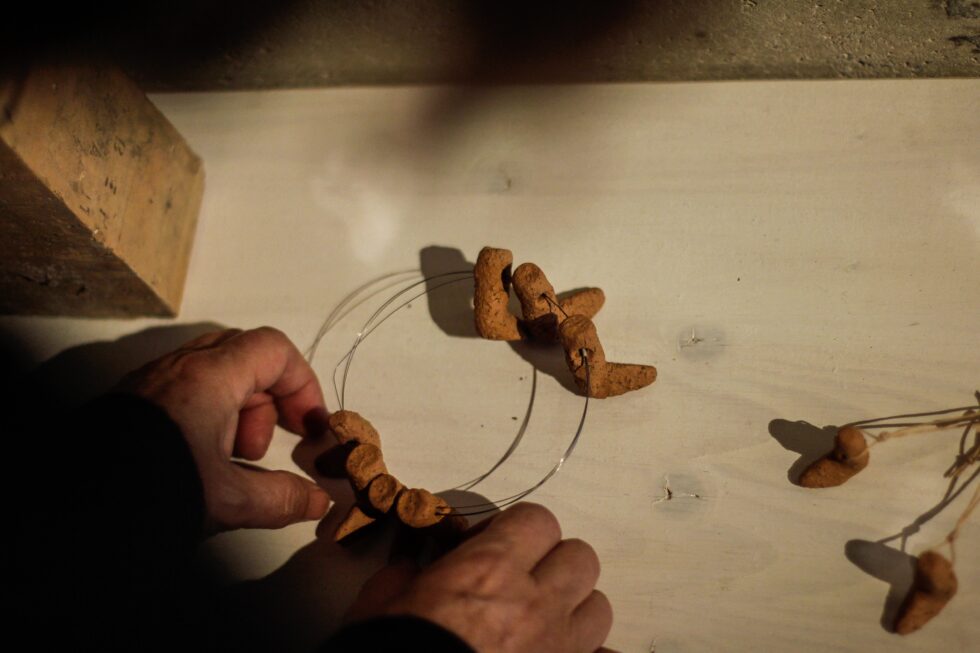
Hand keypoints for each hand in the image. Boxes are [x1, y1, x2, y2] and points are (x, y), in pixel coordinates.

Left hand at [124, 327, 331, 532]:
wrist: (76, 506)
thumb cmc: (159, 486)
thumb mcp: (229, 499)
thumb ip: (282, 498)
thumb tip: (318, 501)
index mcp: (211, 376)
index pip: (274, 350)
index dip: (302, 384)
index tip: (309, 426)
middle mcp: (181, 367)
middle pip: (245, 357)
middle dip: (267, 401)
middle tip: (259, 449)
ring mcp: (151, 381)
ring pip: (214, 373)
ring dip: (235, 411)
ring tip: (227, 461)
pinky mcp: (131, 401)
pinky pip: (184, 389)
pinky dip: (206, 415)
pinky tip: (198, 460)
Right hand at [347, 503, 612, 652]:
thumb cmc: (394, 648)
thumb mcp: (378, 606)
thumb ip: (401, 577)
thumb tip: (409, 569)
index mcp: (491, 568)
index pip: (539, 520)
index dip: (518, 531)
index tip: (491, 550)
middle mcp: (537, 601)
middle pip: (580, 557)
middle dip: (554, 565)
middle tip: (521, 584)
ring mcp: (559, 646)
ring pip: (598, 607)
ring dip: (574, 610)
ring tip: (543, 626)